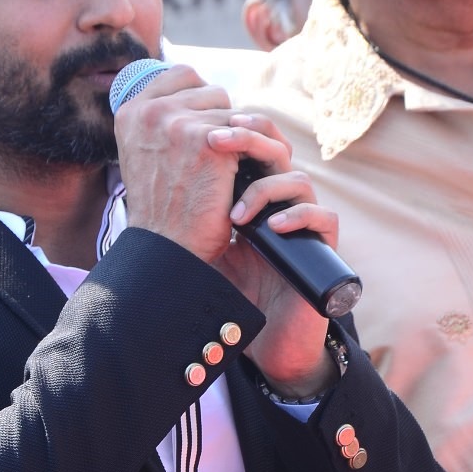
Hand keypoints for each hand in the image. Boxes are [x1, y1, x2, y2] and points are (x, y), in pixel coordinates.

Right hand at [114, 66, 275, 264]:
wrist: (167, 249)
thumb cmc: (162, 212)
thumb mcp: (146, 157)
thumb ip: (162, 125)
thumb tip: (202, 97)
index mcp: (131, 113)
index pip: (181, 75)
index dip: (202, 95)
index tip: (213, 123)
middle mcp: (151, 112)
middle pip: (212, 92)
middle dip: (227, 120)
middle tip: (235, 151)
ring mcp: (179, 123)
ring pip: (235, 114)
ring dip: (246, 139)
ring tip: (249, 165)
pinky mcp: (208, 141)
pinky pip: (249, 133)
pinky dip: (258, 153)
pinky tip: (257, 173)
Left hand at [217, 114, 337, 396]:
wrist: (263, 340)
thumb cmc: (230, 294)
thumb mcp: (203, 247)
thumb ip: (189, 214)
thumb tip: (148, 177)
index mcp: (253, 197)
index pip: (251, 149)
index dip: (233, 133)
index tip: (203, 131)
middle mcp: (280, 203)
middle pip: (277, 151)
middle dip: (248, 141)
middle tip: (218, 143)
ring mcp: (303, 224)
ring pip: (298, 180)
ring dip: (265, 189)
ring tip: (235, 215)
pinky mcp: (322, 248)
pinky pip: (323, 217)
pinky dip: (298, 216)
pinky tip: (272, 227)